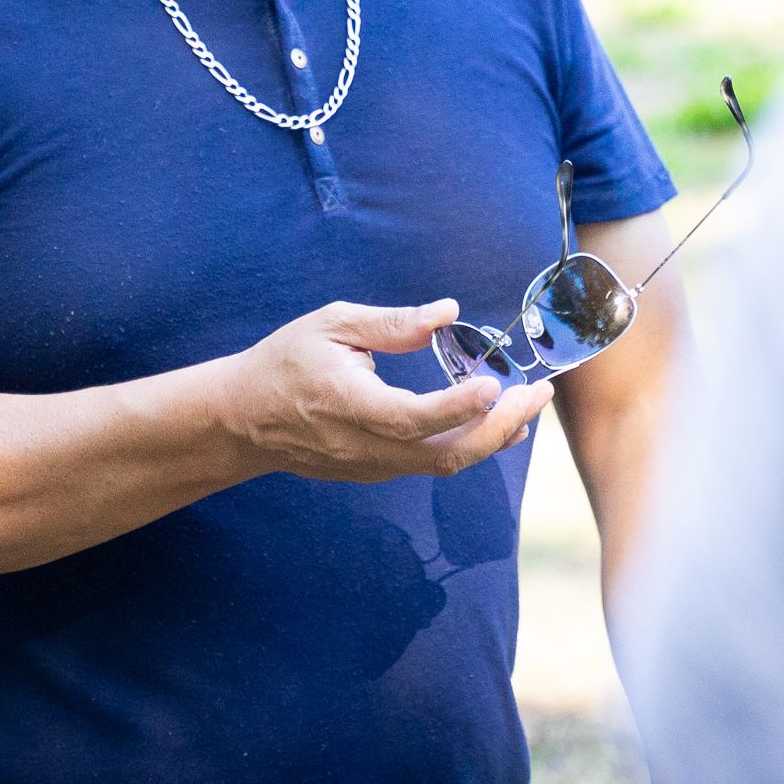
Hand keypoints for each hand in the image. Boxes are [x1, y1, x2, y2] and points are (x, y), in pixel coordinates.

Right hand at [221, 299, 550, 483]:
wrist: (245, 419)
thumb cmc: (286, 362)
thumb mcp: (331, 325)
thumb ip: (390, 322)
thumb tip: (446, 312)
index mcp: (350, 406)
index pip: (412, 418)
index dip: (457, 407)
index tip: (495, 385)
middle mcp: (366, 446)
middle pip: (444, 454)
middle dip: (500, 427)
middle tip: (538, 394)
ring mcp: (373, 466)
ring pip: (445, 464)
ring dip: (493, 438)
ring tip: (529, 406)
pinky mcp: (378, 471)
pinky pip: (433, 463)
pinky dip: (470, 444)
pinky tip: (495, 421)